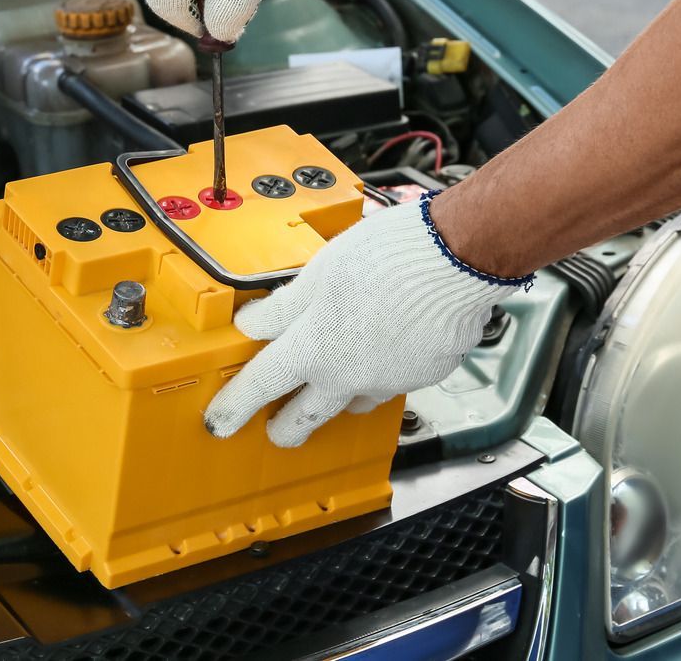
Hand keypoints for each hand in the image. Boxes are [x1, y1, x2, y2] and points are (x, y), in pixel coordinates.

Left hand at [204, 193, 532, 447]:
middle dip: (286, 426)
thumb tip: (255, 323)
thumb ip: (285, 305)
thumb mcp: (320, 271)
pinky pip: (393, 381)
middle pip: (306, 417)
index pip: (262, 385)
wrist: (458, 257)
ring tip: (337, 372)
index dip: (235, 405)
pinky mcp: (423, 376)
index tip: (221, 420)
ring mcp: (389, 381)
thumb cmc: (390, 254)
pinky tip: (387, 339)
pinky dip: (382, 368)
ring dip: (339, 394)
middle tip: (277, 426)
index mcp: (316, 348)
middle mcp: (349, 375)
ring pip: (353, 400)